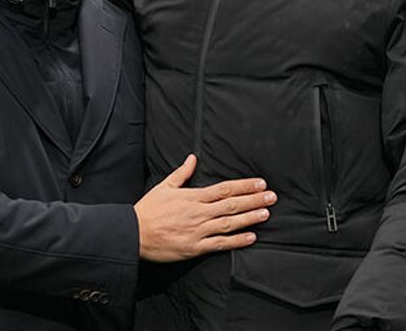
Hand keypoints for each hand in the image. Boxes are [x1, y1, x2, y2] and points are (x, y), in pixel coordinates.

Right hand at [134, 154, 275, 261]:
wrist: (133, 234)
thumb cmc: (148, 210)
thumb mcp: (164, 187)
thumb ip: (181, 173)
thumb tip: (193, 158)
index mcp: (193, 197)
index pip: (224, 189)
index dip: (244, 186)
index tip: (260, 183)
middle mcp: (199, 213)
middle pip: (231, 205)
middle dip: (253, 200)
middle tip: (272, 196)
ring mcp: (198, 231)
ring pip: (229, 223)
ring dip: (249, 218)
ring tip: (266, 213)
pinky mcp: (195, 247)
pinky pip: (220, 244)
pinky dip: (237, 241)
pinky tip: (251, 238)